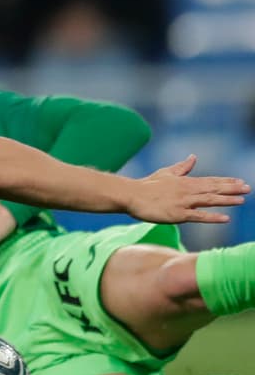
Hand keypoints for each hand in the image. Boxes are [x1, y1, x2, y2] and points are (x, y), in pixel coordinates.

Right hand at [129, 155, 248, 224]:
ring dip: (227, 200)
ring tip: (242, 200)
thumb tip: (193, 156)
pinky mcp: (178, 214)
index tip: (240, 181)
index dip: (226, 182)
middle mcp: (187, 190)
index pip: (210, 181)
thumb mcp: (166, 173)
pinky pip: (199, 216)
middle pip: (213, 189)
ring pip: (209, 200)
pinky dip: (213, 217)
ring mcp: (183, 202)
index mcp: (186, 181)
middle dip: (232, 189)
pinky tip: (226, 218)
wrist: (131, 195)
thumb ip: (182, 167)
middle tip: (248, 188)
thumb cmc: (147, 184)